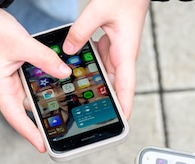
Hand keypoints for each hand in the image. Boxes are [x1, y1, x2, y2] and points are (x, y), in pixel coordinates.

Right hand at [0, 8, 71, 152]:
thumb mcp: (22, 44)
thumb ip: (44, 59)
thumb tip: (64, 72)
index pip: (16, 117)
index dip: (30, 133)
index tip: (42, 146)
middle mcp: (5, 90)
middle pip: (27, 111)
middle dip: (44, 119)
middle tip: (63, 128)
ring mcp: (12, 83)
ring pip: (33, 98)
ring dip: (47, 100)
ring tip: (66, 106)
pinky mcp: (18, 76)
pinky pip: (34, 85)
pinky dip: (46, 86)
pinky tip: (60, 85)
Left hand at [63, 0, 150, 117]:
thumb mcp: (98, 10)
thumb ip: (81, 30)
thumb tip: (68, 48)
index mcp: (125, 52)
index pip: (126, 86)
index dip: (124, 106)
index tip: (121, 123)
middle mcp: (122, 56)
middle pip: (112, 86)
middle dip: (102, 101)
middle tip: (88, 117)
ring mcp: (116, 51)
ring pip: (103, 74)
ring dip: (91, 84)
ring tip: (75, 99)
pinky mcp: (109, 45)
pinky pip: (97, 61)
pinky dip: (87, 67)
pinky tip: (73, 71)